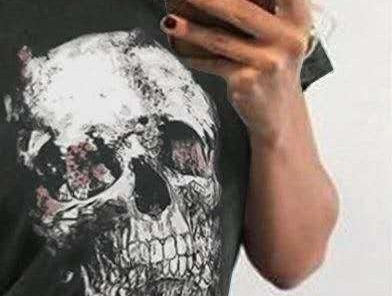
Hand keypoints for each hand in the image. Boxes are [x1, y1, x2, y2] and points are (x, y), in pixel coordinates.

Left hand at [159, 0, 313, 141]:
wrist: (279, 113)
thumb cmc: (273, 64)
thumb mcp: (280, 34)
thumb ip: (261, 12)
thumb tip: (214, 2)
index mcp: (298, 18)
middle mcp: (288, 38)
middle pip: (241, 10)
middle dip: (206, 0)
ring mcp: (268, 62)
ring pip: (221, 39)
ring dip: (190, 30)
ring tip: (168, 21)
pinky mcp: (247, 82)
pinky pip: (213, 64)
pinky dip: (194, 58)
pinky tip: (179, 52)